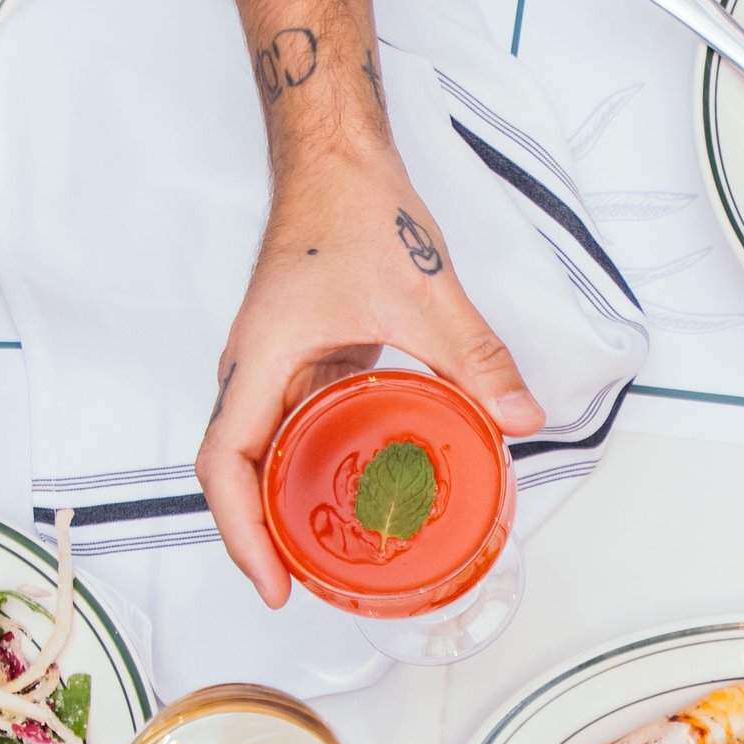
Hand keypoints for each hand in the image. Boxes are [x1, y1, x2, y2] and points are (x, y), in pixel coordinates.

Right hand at [196, 150, 546, 604]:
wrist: (336, 153)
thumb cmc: (353, 205)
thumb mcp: (424, 290)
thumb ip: (474, 358)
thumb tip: (518, 419)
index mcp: (262, 358)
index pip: (225, 463)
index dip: (240, 533)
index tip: (274, 581)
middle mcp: (255, 369)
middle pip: (236, 472)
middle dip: (262, 538)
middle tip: (307, 590)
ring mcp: (275, 366)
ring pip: (263, 452)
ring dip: (284, 508)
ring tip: (327, 560)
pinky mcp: (302, 359)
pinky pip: (294, 428)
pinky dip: (312, 468)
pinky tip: (354, 494)